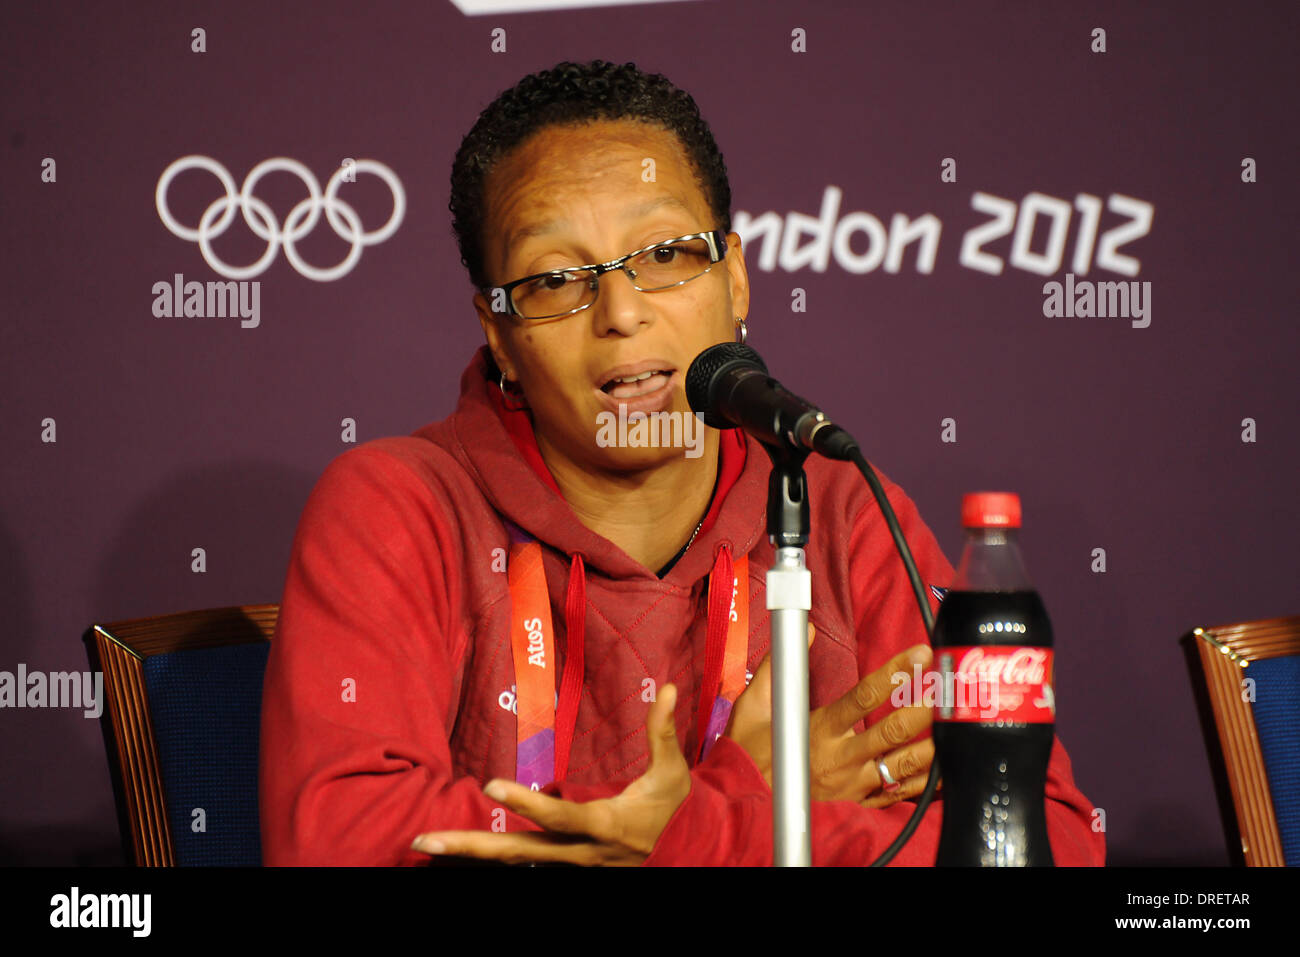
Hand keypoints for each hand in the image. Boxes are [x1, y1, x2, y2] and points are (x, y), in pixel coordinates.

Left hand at [410, 684, 690, 865]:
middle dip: (471, 848)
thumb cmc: (672, 807)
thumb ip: (663, 731)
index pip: (561, 817)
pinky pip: (522, 865)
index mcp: (604, 825)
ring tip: (426, 843)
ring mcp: (568, 866)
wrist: (682, 853)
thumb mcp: (673, 771)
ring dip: (469, 855)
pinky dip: (488, 862)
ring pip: (513, 862)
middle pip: (519, 853)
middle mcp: (579, 853)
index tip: (492, 785)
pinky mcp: (562, 867)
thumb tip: (670, 687)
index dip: (528, 804)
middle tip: (424, 838)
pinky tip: (457, 852)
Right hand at [724, 628, 936, 805]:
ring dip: (933, 746)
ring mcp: (853, 784)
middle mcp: (842, 759)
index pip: (864, 696)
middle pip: (893, 731)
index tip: (919, 654)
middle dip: (926, 708)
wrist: (745, 799)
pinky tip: (945, 769)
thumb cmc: (750, 752)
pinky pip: (898, 794)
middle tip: (952, 688)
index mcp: (820, 730)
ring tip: (958, 726)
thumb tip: (806, 631)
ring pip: (903, 765)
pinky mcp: (858, 801)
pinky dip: (925, 783)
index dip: (895, 673)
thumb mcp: (754, 705)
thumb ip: (779, 667)